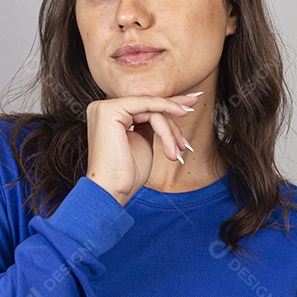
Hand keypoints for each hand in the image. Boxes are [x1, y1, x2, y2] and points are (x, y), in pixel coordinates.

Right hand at [85, 91, 201, 205]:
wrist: (113, 191)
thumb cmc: (126, 175)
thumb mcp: (142, 142)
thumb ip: (149, 125)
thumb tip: (166, 111)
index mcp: (108, 116)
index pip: (142, 106)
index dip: (167, 105)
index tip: (189, 105)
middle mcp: (102, 109)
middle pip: (148, 105)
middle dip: (174, 111)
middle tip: (194, 106)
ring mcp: (104, 108)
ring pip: (151, 108)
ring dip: (170, 130)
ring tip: (178, 150)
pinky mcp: (110, 111)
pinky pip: (147, 105)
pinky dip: (166, 110)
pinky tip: (181, 114)